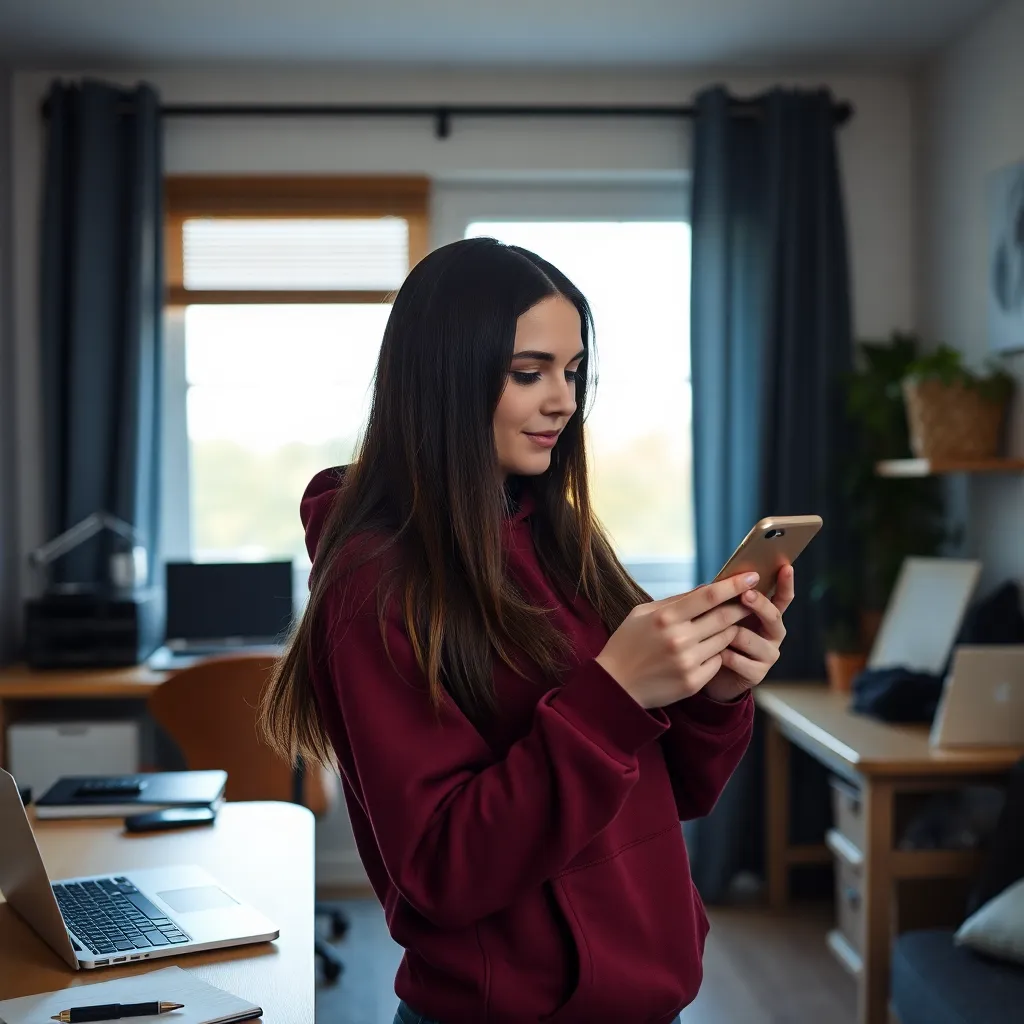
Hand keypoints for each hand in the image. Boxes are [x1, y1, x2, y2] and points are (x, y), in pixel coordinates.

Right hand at [596, 572, 761, 708]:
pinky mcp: (693, 682)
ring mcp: (688, 662)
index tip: (752, 576)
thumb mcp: (642, 614)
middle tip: (752, 600)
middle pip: (725, 617)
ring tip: (725, 625)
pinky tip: (705, 651)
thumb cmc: (628, 643)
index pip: (709, 596)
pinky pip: (718, 661)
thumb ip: (676, 601)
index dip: (734, 584)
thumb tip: (709, 588)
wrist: (616, 686)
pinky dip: (717, 654)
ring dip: (729, 630)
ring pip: (726, 639)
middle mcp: (679, 639)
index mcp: (665, 617)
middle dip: (743, 606)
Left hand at [703, 565, 794, 702]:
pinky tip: (712, 653)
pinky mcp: (757, 673)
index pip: (783, 597)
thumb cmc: (718, 637)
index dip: (786, 583)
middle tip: (747, 594)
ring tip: (710, 632)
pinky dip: (722, 654)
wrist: (712, 675)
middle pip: (773, 615)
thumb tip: (720, 581)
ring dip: (728, 633)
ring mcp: (768, 654)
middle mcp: (774, 634)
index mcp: (768, 616)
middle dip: (759, 604)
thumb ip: (728, 601)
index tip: (786, 567)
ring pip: (749, 638)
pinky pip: (737, 659)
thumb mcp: (723, 616)